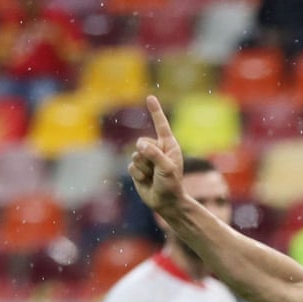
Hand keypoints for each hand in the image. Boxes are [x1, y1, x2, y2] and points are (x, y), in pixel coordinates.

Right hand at [127, 96, 184, 215]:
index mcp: (169, 145)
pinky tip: (146, 181)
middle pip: (143, 143)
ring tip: (153, 177)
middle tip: (158, 171)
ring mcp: (147, 158)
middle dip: (148, 157)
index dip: (155, 111)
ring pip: (135, 155)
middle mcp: (157, 149)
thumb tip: (139, 144)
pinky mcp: (137, 168)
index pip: (161, 125)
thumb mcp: (166, 168)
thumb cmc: (171, 185)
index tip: (150, 97)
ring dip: (144, 168)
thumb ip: (154, 154)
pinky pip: (131, 166)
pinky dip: (138, 175)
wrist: (165, 203)